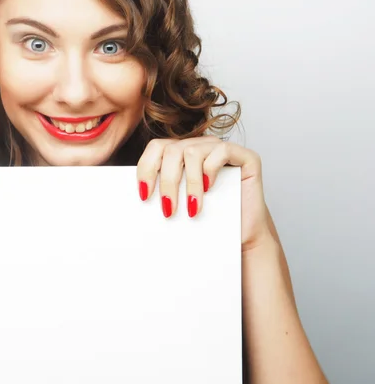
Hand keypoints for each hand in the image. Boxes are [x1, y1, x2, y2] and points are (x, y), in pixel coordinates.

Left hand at [136, 137, 270, 250]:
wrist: (242, 236)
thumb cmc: (209, 222)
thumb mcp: (178, 204)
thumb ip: (160, 192)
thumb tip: (136, 195)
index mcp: (182, 154)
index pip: (156, 148)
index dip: (146, 168)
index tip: (144, 195)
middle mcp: (201, 147)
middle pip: (172, 149)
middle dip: (167, 181)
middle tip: (168, 209)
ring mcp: (222, 149)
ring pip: (193, 151)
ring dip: (189, 183)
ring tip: (192, 208)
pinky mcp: (246, 156)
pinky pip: (222, 151)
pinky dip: (211, 170)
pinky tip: (209, 188)